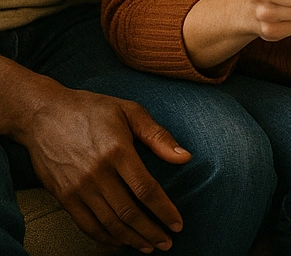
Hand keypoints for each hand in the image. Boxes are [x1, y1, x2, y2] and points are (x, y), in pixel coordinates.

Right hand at [16, 75, 189, 251]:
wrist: (45, 114)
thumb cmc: (93, 109)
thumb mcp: (131, 111)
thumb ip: (158, 136)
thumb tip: (185, 157)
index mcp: (117, 151)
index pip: (146, 189)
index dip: (164, 210)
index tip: (177, 224)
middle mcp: (97, 173)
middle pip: (128, 212)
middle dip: (151, 231)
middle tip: (168, 243)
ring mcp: (77, 188)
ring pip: (108, 223)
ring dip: (131, 239)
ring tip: (149, 246)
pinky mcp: (63, 197)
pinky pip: (86, 225)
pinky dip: (105, 238)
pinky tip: (120, 242)